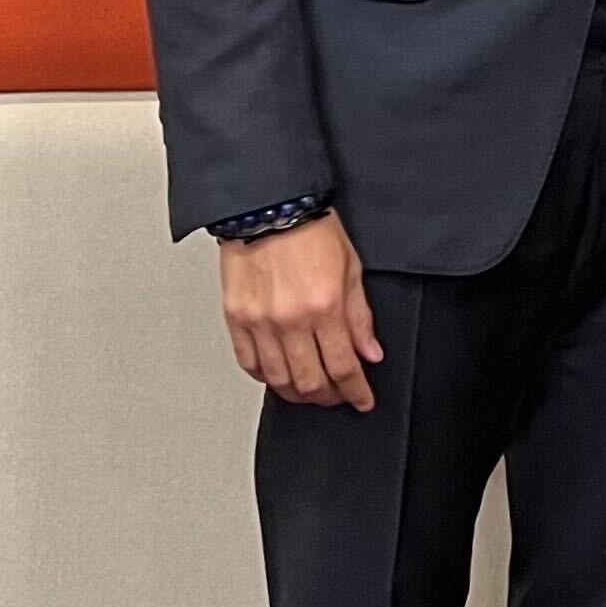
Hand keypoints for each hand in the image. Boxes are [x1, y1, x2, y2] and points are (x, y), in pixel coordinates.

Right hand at [220, 211, 379, 410]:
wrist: (269, 207)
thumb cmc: (311, 229)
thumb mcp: (351, 268)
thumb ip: (360, 316)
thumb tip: (369, 352)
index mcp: (324, 306)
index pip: (343, 367)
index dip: (356, 391)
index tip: (363, 400)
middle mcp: (290, 320)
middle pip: (311, 382)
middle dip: (330, 397)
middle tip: (340, 396)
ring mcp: (260, 323)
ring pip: (279, 380)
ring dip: (299, 393)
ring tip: (312, 391)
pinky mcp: (236, 319)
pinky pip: (250, 364)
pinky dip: (267, 378)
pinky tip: (279, 376)